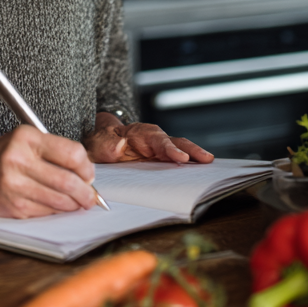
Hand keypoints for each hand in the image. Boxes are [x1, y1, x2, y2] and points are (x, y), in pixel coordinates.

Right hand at [0, 125, 98, 218]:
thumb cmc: (0, 156)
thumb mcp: (24, 141)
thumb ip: (53, 151)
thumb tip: (86, 172)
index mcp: (26, 138)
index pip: (72, 153)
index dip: (87, 167)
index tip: (88, 174)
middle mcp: (19, 159)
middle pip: (68, 181)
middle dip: (86, 192)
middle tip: (90, 196)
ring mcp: (15, 184)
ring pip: (60, 200)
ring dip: (74, 204)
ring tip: (77, 202)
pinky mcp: (14, 205)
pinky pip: (47, 211)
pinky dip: (57, 211)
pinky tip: (57, 205)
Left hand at [84, 114, 213, 164]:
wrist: (99, 144)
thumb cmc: (101, 142)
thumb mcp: (98, 143)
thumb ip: (107, 144)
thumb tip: (119, 146)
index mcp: (139, 133)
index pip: (157, 139)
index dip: (170, 148)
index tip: (180, 157)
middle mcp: (153, 140)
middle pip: (175, 142)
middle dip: (191, 150)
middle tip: (206, 159)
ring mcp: (159, 150)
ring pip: (180, 151)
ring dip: (194, 157)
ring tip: (210, 164)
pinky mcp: (161, 160)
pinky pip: (177, 161)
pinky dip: (189, 165)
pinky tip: (200, 173)